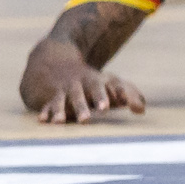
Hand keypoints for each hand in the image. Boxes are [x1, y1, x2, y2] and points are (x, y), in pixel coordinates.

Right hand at [29, 59, 144, 124]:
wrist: (55, 62)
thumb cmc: (90, 81)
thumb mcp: (109, 83)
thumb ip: (129, 95)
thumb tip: (142, 111)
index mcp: (98, 80)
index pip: (111, 85)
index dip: (117, 92)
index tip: (119, 102)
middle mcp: (81, 84)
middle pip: (86, 92)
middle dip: (89, 103)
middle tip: (93, 116)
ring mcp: (64, 90)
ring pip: (63, 100)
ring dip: (61, 110)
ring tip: (60, 122)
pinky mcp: (50, 97)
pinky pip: (47, 104)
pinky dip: (45, 111)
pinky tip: (42, 120)